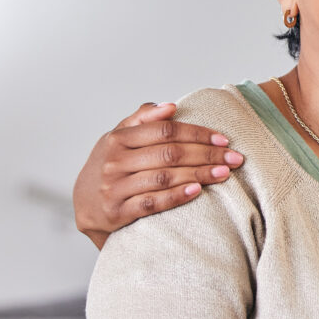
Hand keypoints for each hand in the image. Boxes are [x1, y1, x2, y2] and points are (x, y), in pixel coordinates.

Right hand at [72, 102, 243, 248]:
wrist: (84, 205)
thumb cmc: (112, 165)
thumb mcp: (119, 138)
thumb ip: (143, 119)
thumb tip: (171, 106)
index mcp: (118, 139)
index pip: (165, 131)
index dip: (198, 133)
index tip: (224, 139)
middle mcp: (115, 161)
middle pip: (170, 154)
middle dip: (207, 154)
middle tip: (235, 158)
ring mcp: (115, 188)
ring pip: (164, 177)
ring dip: (199, 174)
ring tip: (224, 173)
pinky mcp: (117, 212)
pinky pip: (152, 203)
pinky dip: (176, 196)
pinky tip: (197, 191)